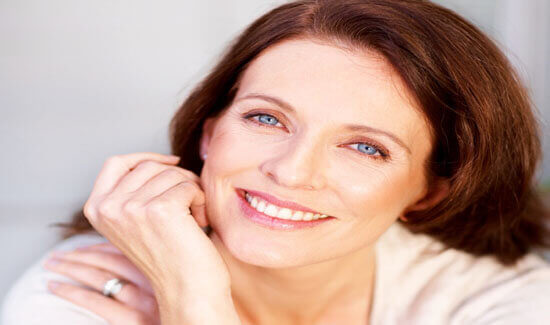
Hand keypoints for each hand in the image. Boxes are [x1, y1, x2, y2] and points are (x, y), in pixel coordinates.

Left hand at [43, 242, 159, 324]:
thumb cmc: (173, 319)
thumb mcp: (170, 300)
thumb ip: (155, 284)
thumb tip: (126, 276)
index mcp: (168, 273)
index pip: (130, 250)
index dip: (102, 246)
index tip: (82, 247)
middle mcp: (158, 283)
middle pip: (112, 259)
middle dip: (81, 253)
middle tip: (57, 254)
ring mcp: (145, 303)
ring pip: (100, 275)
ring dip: (71, 266)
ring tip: (51, 264)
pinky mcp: (131, 322)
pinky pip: (94, 300)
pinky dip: (71, 291)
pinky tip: (55, 287)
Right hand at [81, 152, 239, 323]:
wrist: (187, 289)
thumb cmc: (170, 253)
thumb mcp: (135, 219)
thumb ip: (132, 192)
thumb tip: (159, 160)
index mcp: (96, 208)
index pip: (115, 162)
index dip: (145, 158)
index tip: (171, 163)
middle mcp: (108, 208)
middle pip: (148, 165)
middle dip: (176, 178)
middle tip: (187, 204)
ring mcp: (131, 209)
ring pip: (171, 173)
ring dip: (190, 190)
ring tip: (190, 217)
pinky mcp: (159, 210)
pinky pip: (188, 185)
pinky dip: (200, 199)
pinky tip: (198, 221)